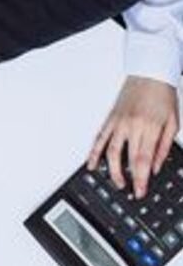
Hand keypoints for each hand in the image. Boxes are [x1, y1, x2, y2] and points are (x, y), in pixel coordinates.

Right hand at [88, 76, 178, 197]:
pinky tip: (92, 164)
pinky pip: (99, 139)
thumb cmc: (163, 95)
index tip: (140, 191)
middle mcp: (131, 126)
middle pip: (126, 159)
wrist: (151, 74)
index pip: (143, 160)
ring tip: (116, 182)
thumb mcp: (173, 122)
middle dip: (127, 178)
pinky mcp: (110, 119)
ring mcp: (118, 123)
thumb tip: (157, 166)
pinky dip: (93, 153)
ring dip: (111, 170)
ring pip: (110, 152)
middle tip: (129, 190)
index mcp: (149, 127)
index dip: (141, 179)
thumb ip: (164, 146)